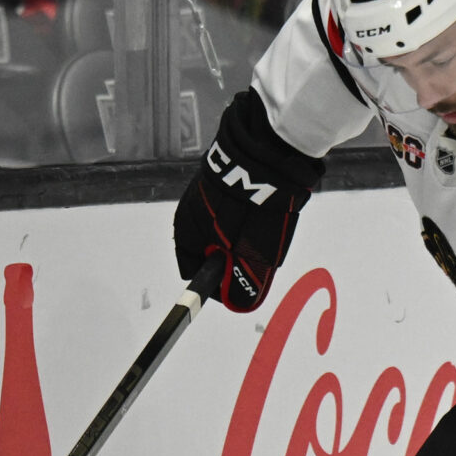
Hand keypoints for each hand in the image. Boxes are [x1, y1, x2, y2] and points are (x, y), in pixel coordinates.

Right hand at [174, 88, 325, 309]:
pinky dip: (254, 214)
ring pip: (228, 230)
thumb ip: (244, 284)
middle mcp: (190, 213)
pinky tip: (269, 207)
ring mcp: (207, 193)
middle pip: (213, 251)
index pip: (195, 274)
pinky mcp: (227, 179)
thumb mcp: (251, 256)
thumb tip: (240, 303)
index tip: (244, 279)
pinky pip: (239, 209)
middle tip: (261, 250)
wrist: (268, 151)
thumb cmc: (254, 209)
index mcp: (186, 233)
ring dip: (248, 235)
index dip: (220, 283)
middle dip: (237, 257)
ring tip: (267, 224)